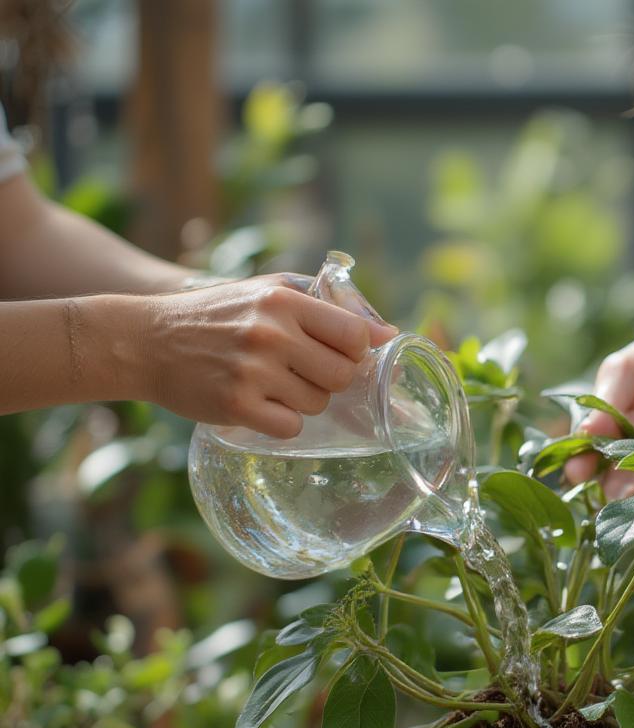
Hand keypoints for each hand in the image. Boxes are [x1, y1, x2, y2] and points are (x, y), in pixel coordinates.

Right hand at [129, 275, 395, 435]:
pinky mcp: (237, 405)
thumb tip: (389, 334)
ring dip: (302, 401)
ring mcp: (254, 371)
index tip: (337, 355)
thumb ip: (327, 307)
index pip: (355, 336)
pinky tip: (258, 404)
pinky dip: (280, 422)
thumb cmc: (217, 316)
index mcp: (284, 300)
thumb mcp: (268, 292)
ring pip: (317, 404)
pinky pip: (291, 427)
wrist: (144, 340)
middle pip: (341, 376)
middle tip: (300, 372)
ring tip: (270, 383)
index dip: (354, 352)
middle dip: (329, 380)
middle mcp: (271, 333)